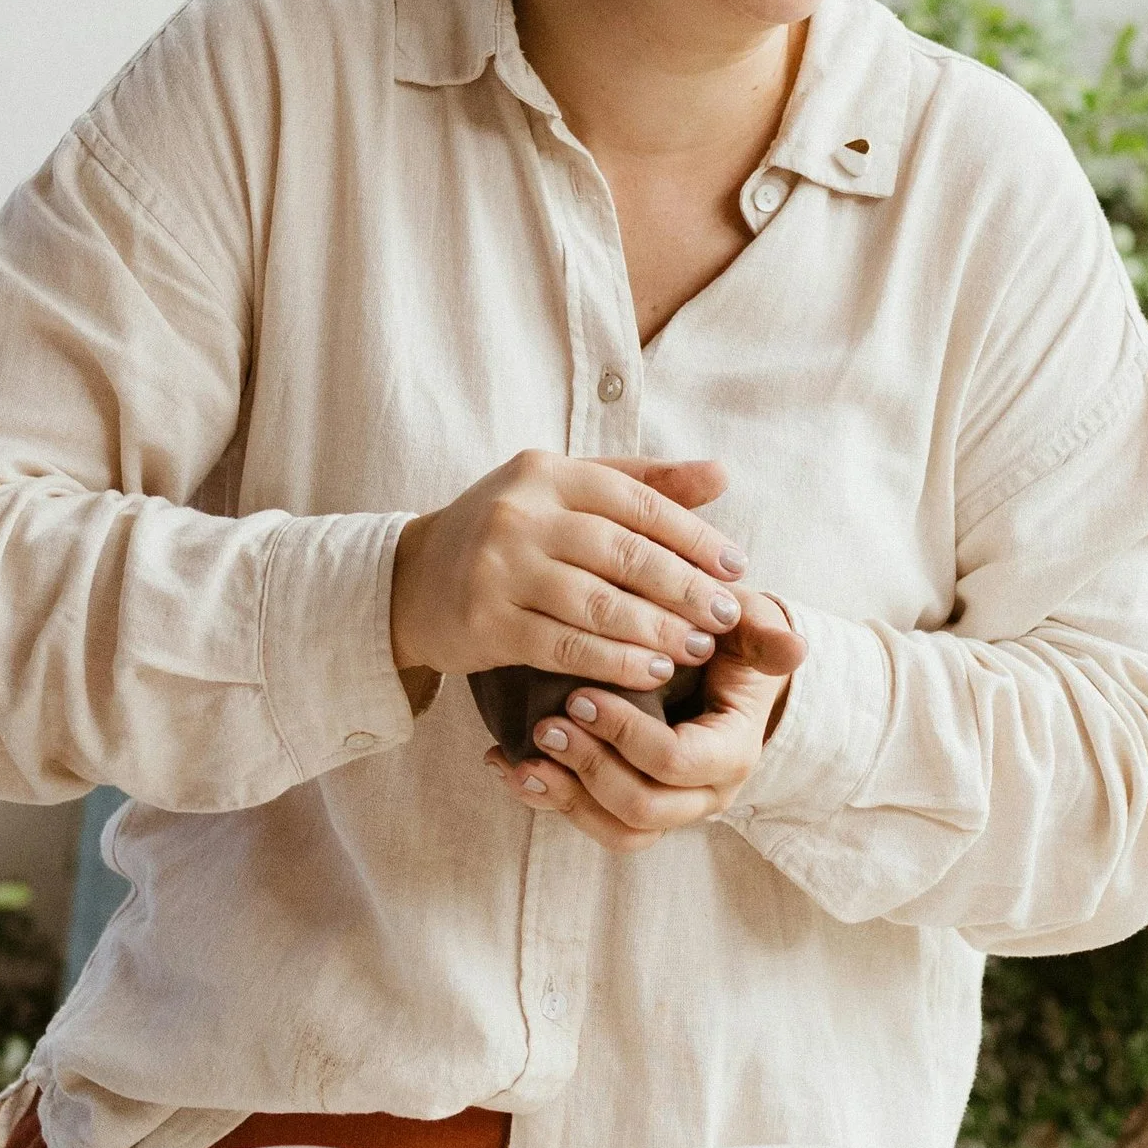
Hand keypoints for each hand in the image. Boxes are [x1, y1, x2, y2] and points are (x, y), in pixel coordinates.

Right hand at [388, 452, 744, 697]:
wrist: (411, 581)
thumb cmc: (507, 535)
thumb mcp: (564, 493)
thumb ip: (641, 485)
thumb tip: (721, 475)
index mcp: (548, 473)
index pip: (638, 502)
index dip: (694, 536)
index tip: (735, 567)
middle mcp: (520, 513)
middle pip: (623, 553)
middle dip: (684, 588)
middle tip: (726, 616)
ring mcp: (498, 568)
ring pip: (598, 604)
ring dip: (657, 631)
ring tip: (697, 648)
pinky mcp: (484, 622)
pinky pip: (565, 646)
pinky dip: (615, 662)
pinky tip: (651, 673)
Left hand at [491, 595, 807, 853]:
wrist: (721, 664)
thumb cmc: (730, 637)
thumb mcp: (750, 627)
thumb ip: (765, 635)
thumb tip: (793, 647)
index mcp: (731, 750)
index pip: (675, 761)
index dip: (625, 736)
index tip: (580, 696)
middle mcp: (704, 791)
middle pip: (643, 809)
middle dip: (588, 770)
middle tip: (546, 726)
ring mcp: (668, 804)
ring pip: (617, 830)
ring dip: (564, 799)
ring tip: (519, 761)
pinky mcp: (632, 804)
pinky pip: (593, 823)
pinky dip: (547, 800)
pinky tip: (506, 766)